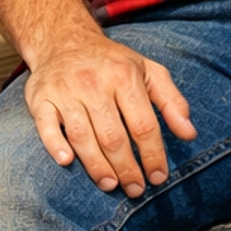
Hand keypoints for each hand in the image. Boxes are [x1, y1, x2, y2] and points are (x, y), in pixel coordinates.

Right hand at [23, 33, 197, 195]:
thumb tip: (190, 133)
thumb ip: (172, 102)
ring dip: (97, 166)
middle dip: (127, 168)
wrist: (64, 41)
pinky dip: (55, 144)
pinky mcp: (40, 98)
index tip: (158, 177)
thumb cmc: (112, 63)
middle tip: (136, 189)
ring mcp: (65, 91)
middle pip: (113, 136)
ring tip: (111, 185)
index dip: (153, 154)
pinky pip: (45, 125)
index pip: (143, 124)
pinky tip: (66, 162)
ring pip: (82, 136)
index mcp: (125, 76)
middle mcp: (94, 83)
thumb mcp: (149, 71)